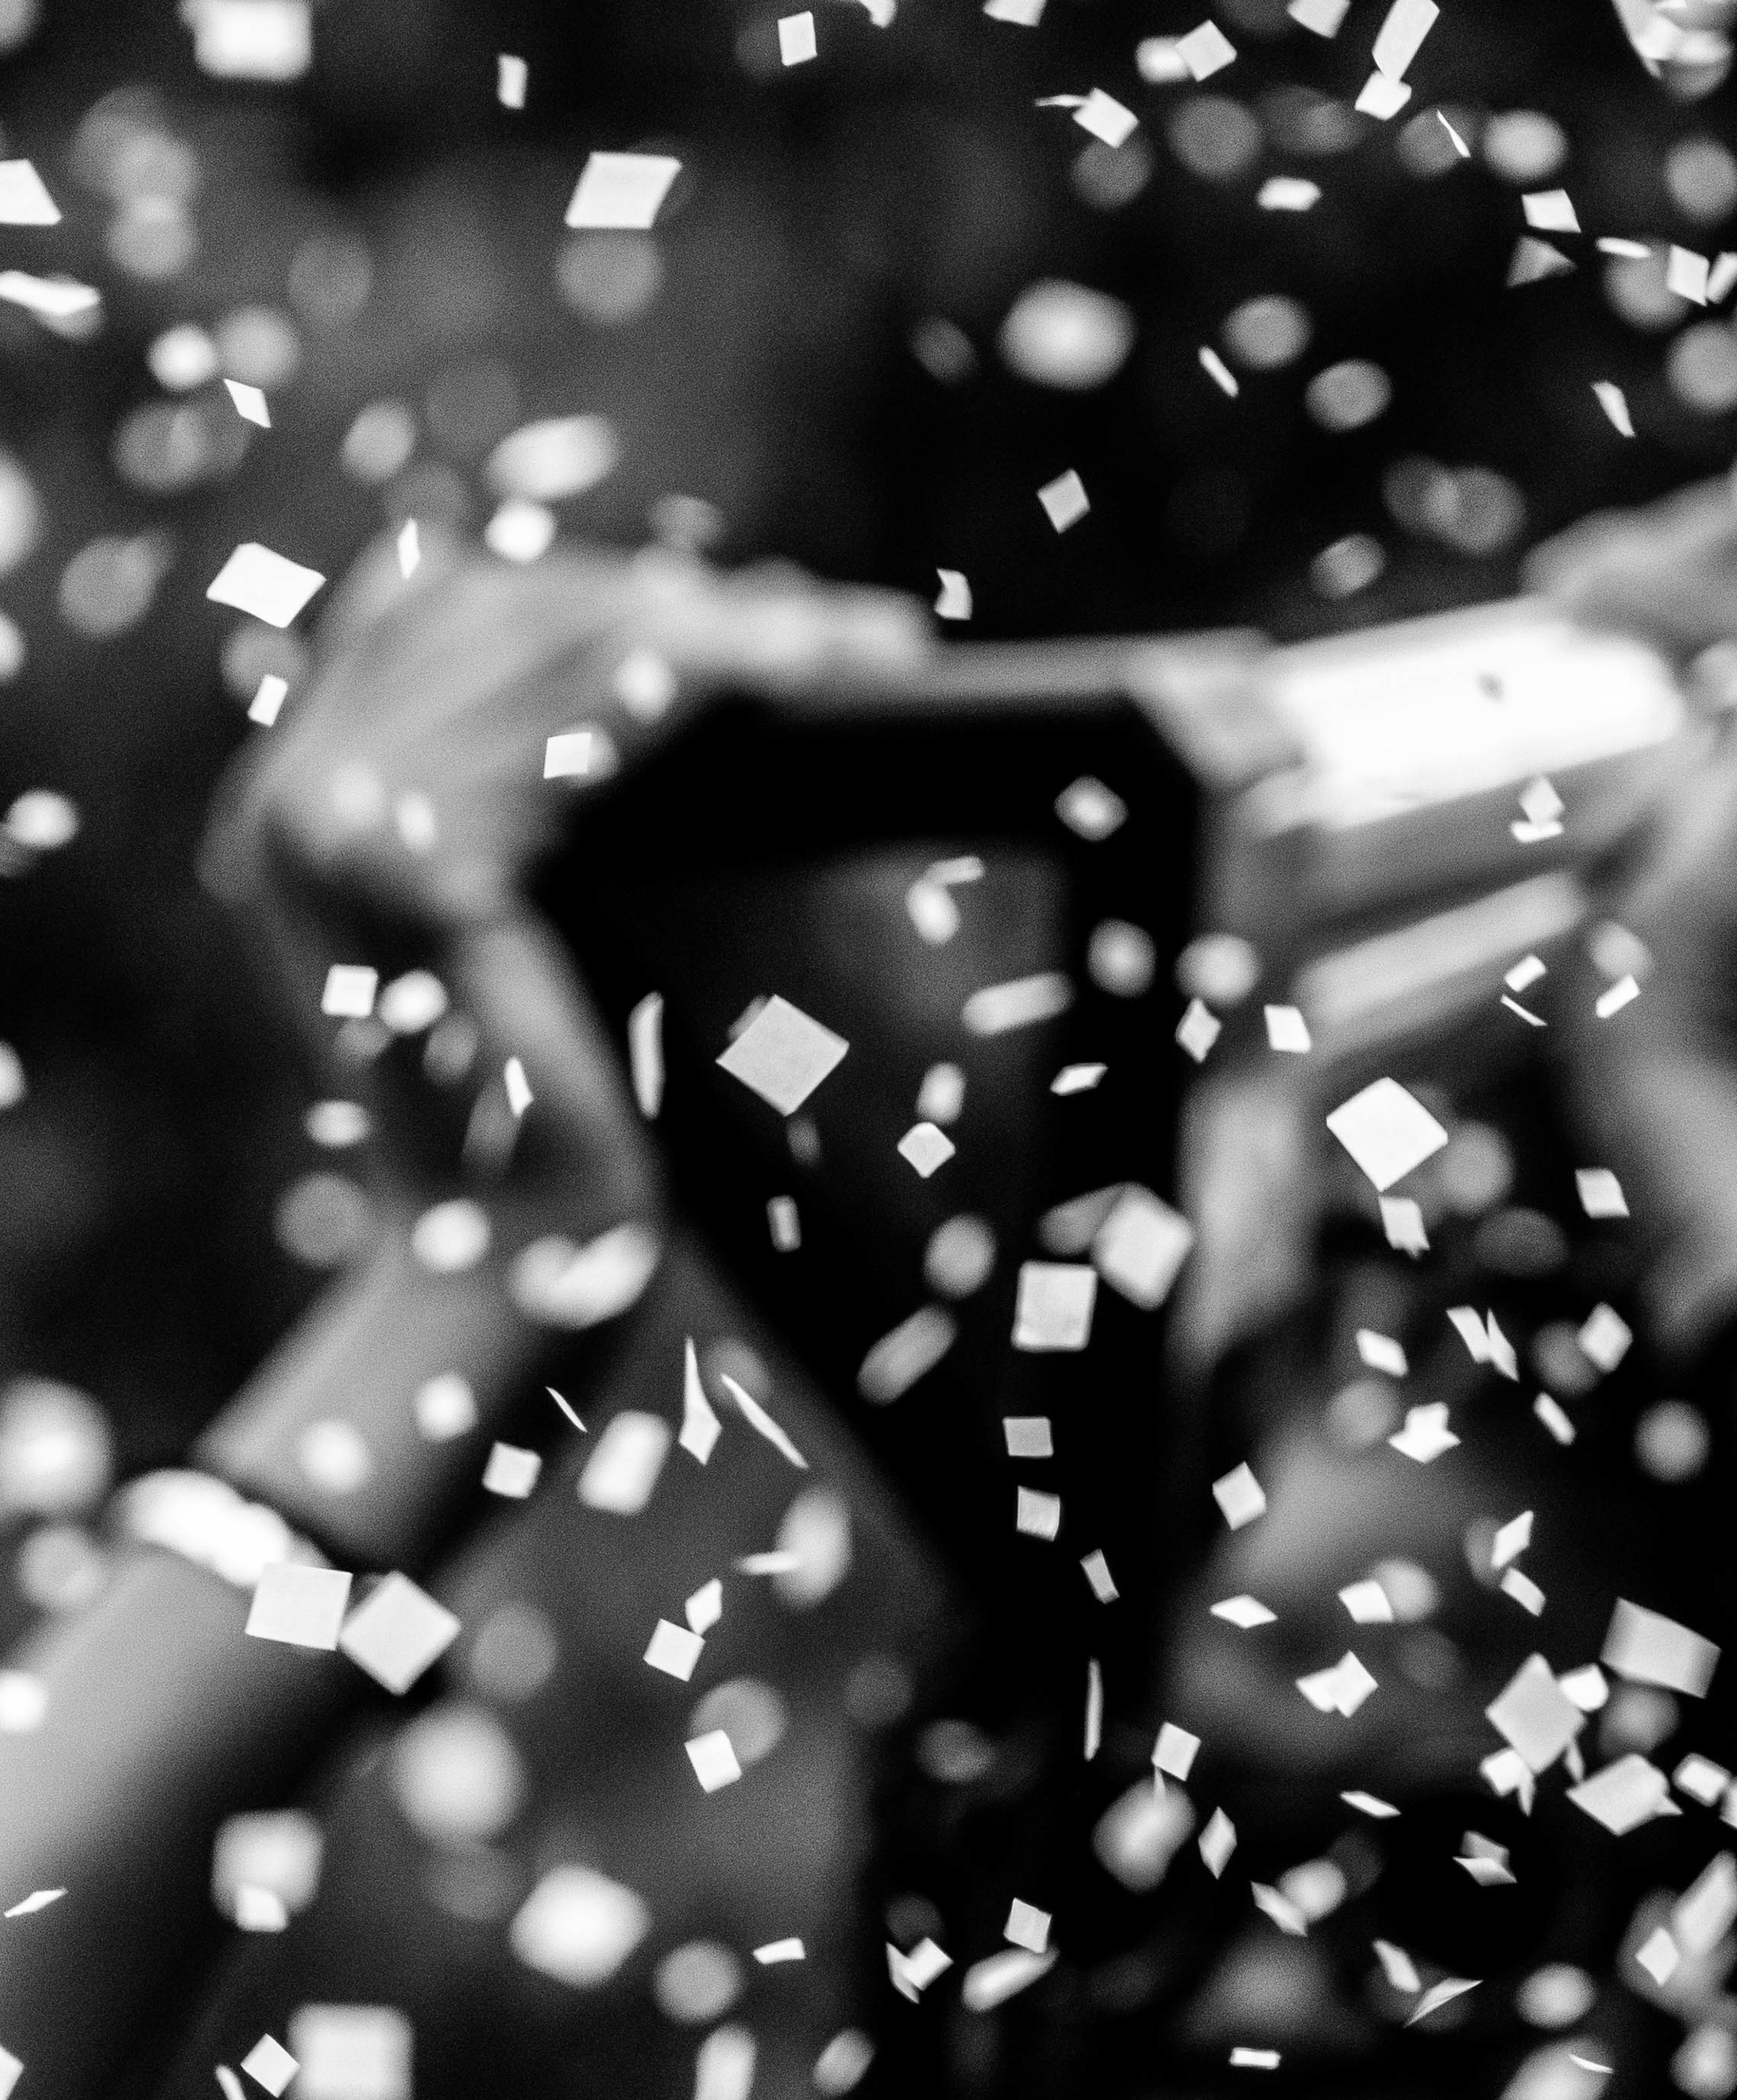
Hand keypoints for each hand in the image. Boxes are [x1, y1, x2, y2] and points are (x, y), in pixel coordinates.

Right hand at [206, 542, 931, 1269]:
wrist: (513, 1283)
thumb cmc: (559, 1140)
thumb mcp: (540, 941)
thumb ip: (540, 811)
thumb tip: (682, 655)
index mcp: (295, 807)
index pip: (436, 611)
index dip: (593, 591)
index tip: (751, 610)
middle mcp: (285, 799)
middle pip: (495, 610)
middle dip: (678, 606)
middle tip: (844, 628)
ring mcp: (326, 825)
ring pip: (548, 653)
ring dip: (724, 634)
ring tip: (863, 649)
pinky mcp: (408, 872)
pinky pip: (579, 730)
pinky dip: (703, 689)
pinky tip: (802, 682)